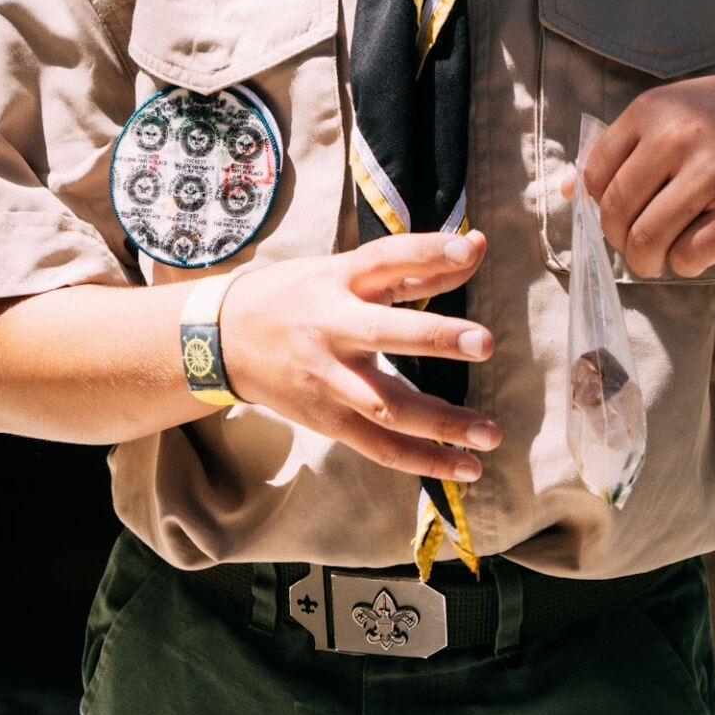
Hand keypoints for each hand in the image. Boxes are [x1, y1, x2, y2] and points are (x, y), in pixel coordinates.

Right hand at [214, 232, 499, 480]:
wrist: (223, 341)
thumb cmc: (299, 295)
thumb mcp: (344, 270)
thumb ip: (413, 265)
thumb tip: (477, 246)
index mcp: (338, 279)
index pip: (385, 258)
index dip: (426, 251)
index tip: (470, 246)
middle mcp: (331, 327)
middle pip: (384, 333)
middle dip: (435, 338)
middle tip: (485, 342)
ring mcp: (327, 378)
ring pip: (386, 405)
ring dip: (441, 423)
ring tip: (491, 434)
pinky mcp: (327, 419)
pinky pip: (379, 446)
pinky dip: (423, 460)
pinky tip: (466, 468)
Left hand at [576, 73, 714, 280]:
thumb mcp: (670, 114)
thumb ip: (618, 149)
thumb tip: (560, 192)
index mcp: (652, 110)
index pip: (596, 176)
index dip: (600, 206)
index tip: (620, 214)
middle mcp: (679, 136)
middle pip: (618, 213)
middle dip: (619, 242)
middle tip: (635, 247)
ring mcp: (714, 172)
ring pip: (649, 241)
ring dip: (646, 262)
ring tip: (658, 259)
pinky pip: (691, 256)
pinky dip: (684, 266)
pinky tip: (694, 254)